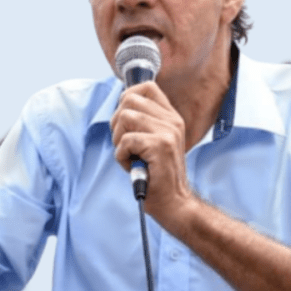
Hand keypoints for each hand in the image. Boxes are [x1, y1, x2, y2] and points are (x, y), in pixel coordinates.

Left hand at [110, 82, 192, 227]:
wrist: (174, 203)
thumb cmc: (157, 175)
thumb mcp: (153, 141)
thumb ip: (143, 122)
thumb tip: (121, 104)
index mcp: (171, 117)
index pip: (147, 87)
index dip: (128, 96)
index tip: (124, 119)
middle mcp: (172, 121)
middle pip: (129, 100)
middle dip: (117, 122)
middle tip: (124, 143)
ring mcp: (168, 132)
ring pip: (125, 118)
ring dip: (118, 139)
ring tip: (128, 155)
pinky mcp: (161, 146)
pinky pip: (126, 141)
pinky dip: (121, 156)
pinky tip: (131, 166)